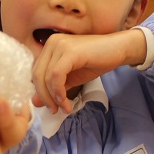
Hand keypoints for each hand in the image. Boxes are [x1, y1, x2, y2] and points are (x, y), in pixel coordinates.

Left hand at [31, 30, 147, 112]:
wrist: (118, 50)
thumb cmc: (96, 62)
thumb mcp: (70, 78)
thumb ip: (53, 88)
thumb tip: (35, 102)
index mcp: (49, 47)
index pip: (35, 72)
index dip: (40, 92)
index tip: (51, 107)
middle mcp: (51, 42)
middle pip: (37, 75)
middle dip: (45, 97)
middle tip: (55, 110)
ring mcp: (60, 44)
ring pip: (46, 77)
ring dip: (53, 97)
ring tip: (64, 107)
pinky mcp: (70, 51)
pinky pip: (56, 75)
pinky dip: (59, 91)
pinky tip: (66, 101)